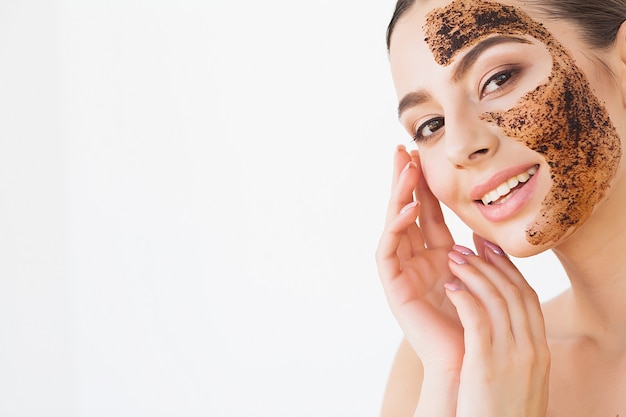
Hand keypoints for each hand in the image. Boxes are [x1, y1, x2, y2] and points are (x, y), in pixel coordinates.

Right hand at [376, 146, 462, 374]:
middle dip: (404, 181)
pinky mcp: (393, 285)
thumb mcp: (481, 272)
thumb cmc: (480, 319)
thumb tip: (478, 224)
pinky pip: (388, 250)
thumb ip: (475, 248)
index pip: (427, 212)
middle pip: (406, 211)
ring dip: (398, 196)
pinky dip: (395, 228)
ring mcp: (403, 271)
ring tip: (404, 169)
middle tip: (402, 149)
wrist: (472, 357)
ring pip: (394, 225)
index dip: (425, 184)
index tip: (423, 155)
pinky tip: (406, 209)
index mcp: (439, 255)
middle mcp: (417, 258)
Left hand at [445, 236, 549, 416]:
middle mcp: (530, 348)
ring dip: (474, 273)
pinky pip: (478, 320)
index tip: (491, 249)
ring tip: (453, 256)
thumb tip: (502, 325)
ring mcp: (511, 356)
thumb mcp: (519, 377)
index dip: (508, 269)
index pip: (527, 298)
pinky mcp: (486, 365)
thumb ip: (514, 348)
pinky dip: (465, 298)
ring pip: (497, 300)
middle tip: (469, 242)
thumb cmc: (503, 412)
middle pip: (514, 292)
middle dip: (490, 263)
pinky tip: (450, 285)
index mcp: (538, 349)